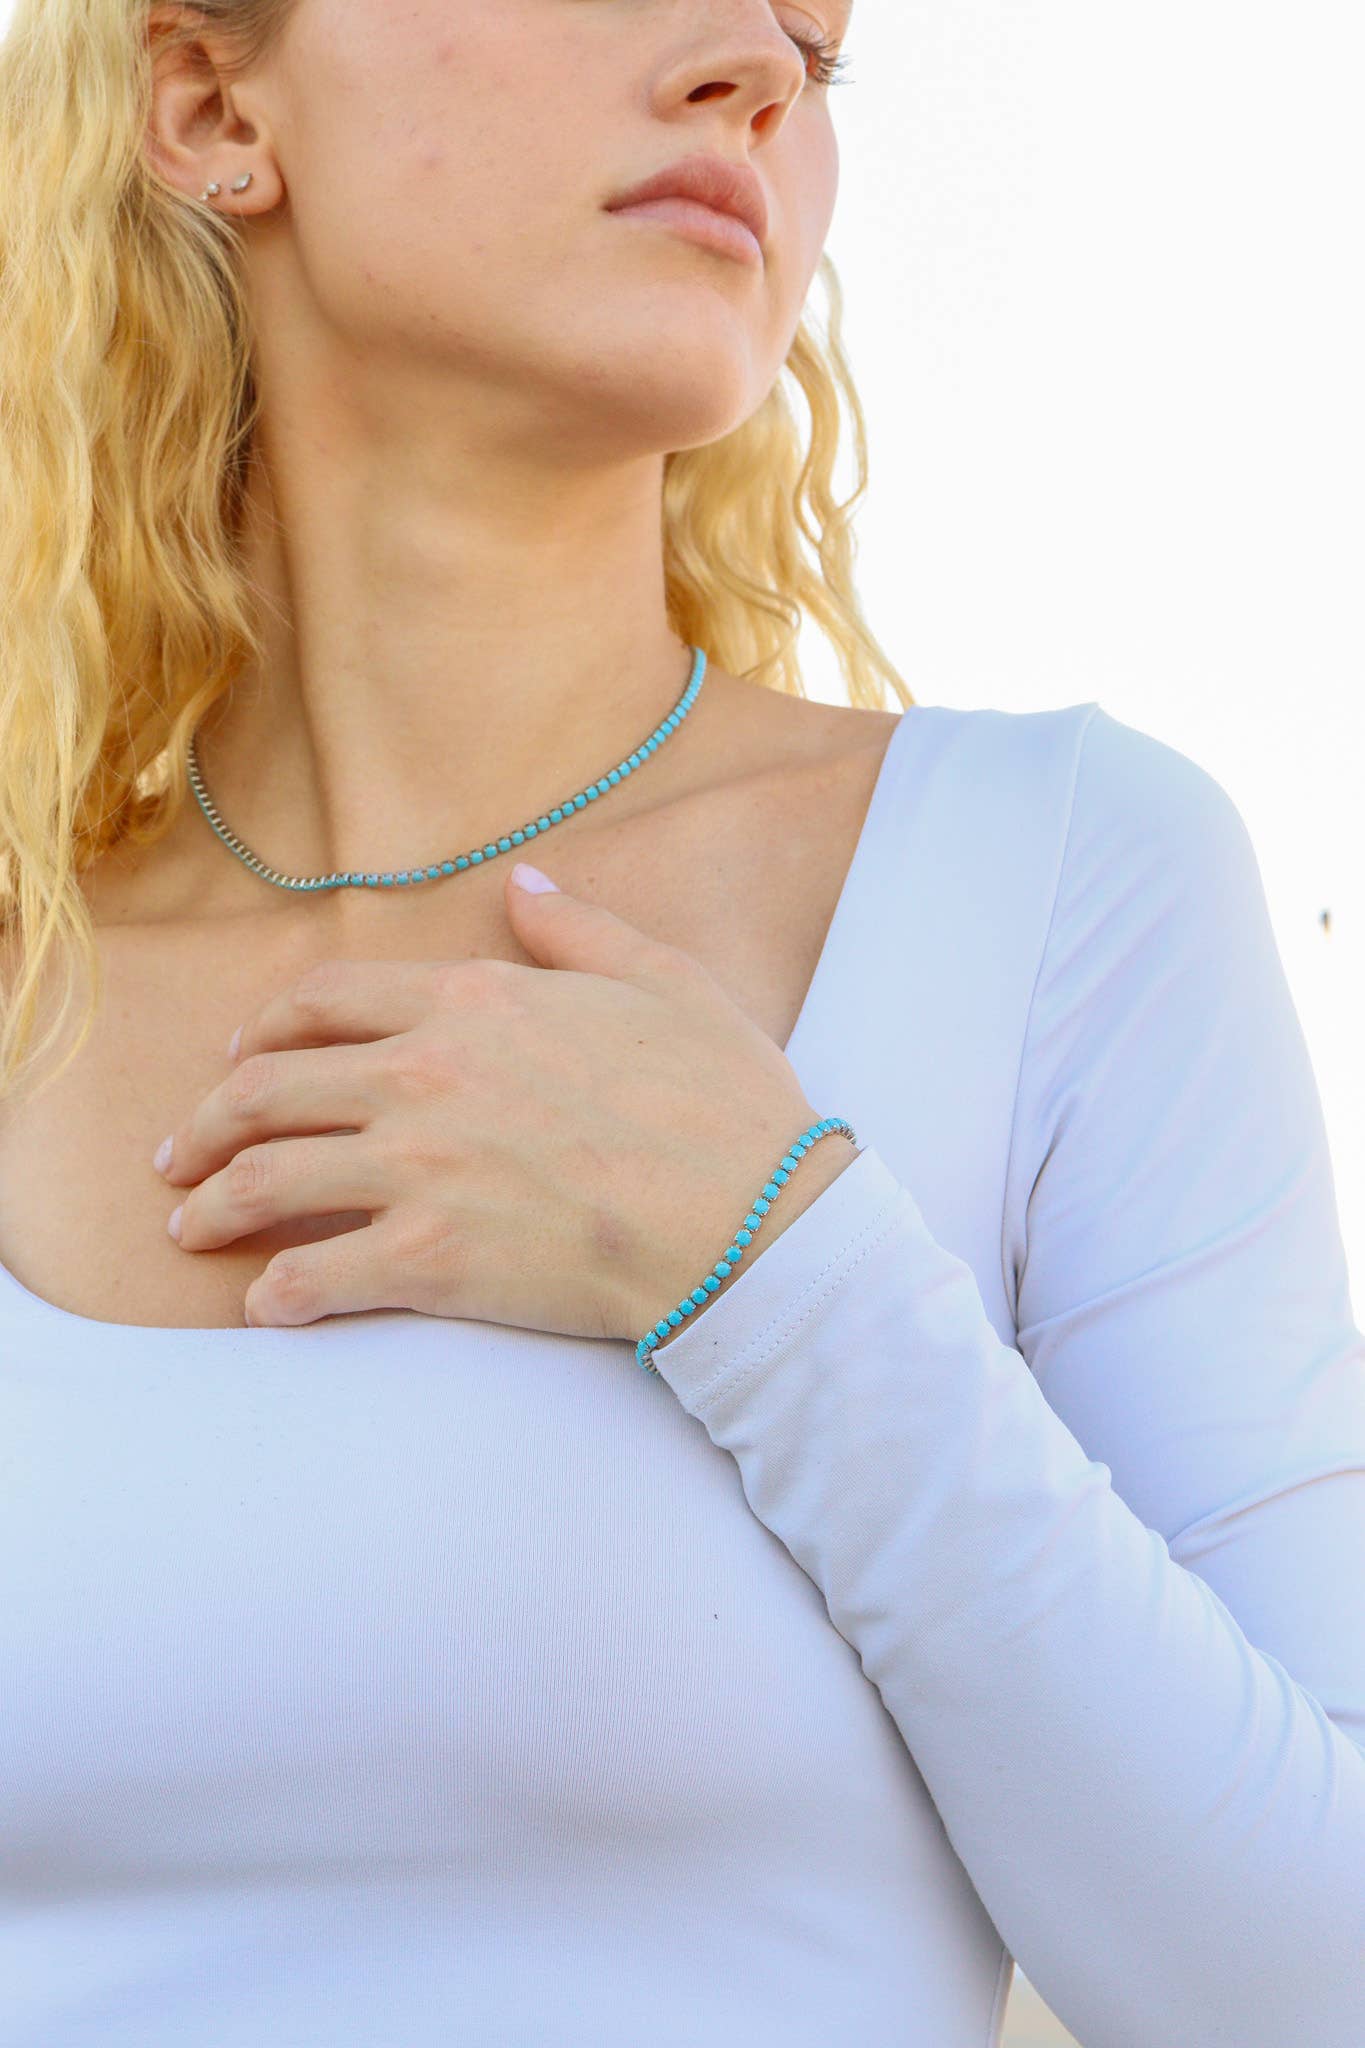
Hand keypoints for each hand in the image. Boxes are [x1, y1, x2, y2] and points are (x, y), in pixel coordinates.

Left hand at [153, 863, 852, 1340]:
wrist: (754, 1218)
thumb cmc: (724, 1102)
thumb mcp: (664, 981)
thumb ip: (580, 930)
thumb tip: (524, 884)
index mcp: (471, 1001)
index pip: (325, 1001)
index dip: (264, 1030)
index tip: (238, 1058)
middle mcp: (422, 1075)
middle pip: (270, 1089)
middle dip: (209, 1124)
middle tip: (180, 1157)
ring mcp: (418, 1169)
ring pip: (269, 1179)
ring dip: (213, 1206)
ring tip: (189, 1229)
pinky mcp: (431, 1261)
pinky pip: (317, 1279)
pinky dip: (278, 1295)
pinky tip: (265, 1306)